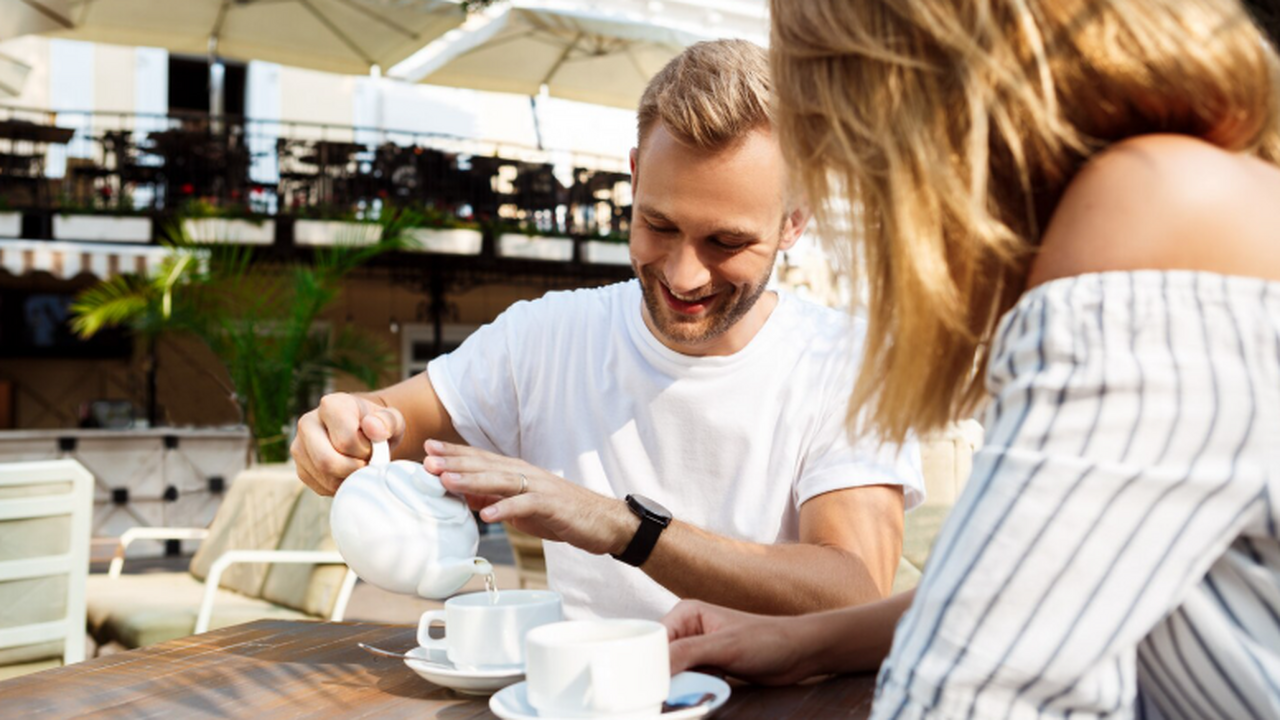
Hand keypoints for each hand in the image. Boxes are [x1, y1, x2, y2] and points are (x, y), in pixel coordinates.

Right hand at [291, 393, 405, 495]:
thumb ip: (388, 421)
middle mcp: (308, 422)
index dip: (365, 450)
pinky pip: (320, 487)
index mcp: (331, 405)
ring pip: (324, 477)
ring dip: (349, 479)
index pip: (346, 441)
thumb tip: (372, 427)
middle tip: (367, 462)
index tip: (372, 445)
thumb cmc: (378, 426)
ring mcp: (299, 446)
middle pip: (326, 461)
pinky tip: (348, 473)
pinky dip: (340, 486)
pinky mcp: (300, 467)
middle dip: (354, 469)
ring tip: (359, 465)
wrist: (364, 433)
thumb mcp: (392, 420)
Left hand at [425, 440, 637, 555]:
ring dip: (472, 480)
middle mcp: (526, 474)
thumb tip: (467, 497)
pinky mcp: (551, 505)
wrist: (603, 522)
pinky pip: (525, 506)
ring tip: (447, 481)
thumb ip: (496, 499)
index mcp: (518, 472)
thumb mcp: (522, 507)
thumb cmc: (562, 513)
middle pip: (486, 465)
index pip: (481, 459)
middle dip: (455, 462)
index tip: (428, 450)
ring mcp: (539, 488)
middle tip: (427, 460)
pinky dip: (505, 509)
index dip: (454, 454)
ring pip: (501, 481)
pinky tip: (486, 515)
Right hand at [663, 600, 816, 684]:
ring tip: (690, 692)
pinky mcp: (707, 667)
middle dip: (664, 677)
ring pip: (672, 673)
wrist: (799, 653)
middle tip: (669, 694)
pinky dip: (691, 691)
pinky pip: (688, 682)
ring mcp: (697, 650)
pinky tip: (700, 693)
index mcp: (686, 613)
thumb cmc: (769, 639)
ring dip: (679, 687)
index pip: (653, 640)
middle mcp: (688, 630)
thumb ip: (687, 654)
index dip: (648, 663)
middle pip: (659, 658)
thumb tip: (655, 668)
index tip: (649, 685)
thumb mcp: (725, 646)